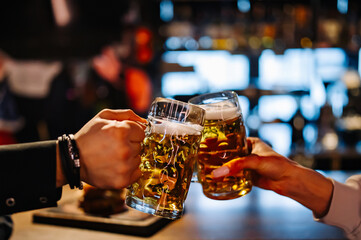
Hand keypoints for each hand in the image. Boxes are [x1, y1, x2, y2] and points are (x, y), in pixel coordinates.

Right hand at [73, 109, 146, 188]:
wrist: (73, 160)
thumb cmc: (89, 137)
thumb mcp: (103, 117)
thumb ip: (127, 115)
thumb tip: (145, 122)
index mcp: (121, 131)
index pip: (141, 132)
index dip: (130, 133)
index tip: (119, 136)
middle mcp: (125, 150)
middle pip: (140, 145)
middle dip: (129, 144)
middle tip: (113, 147)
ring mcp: (124, 167)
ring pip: (138, 159)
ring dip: (129, 158)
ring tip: (112, 157)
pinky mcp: (122, 181)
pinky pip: (137, 173)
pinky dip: (129, 171)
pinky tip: (115, 167)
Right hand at [212, 137, 333, 216]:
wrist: (289, 181)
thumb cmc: (278, 165)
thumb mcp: (255, 161)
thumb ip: (236, 166)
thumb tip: (217, 173)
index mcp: (250, 142)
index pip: (230, 139)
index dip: (217, 141)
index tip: (204, 143)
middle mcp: (247, 152)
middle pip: (227, 153)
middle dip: (216, 156)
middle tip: (202, 156)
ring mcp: (247, 164)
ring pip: (229, 165)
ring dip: (220, 167)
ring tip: (205, 168)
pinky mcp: (247, 176)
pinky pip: (234, 176)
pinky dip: (226, 177)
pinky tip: (216, 178)